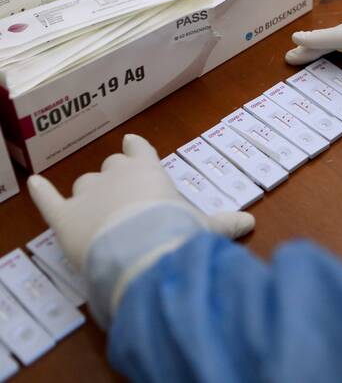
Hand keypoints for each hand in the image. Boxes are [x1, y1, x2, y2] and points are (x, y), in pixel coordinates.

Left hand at [27, 134, 254, 270]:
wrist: (141, 251)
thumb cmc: (176, 232)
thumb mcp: (205, 228)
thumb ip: (224, 224)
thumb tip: (250, 223)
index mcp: (148, 171)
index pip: (140, 151)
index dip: (138, 151)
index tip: (135, 146)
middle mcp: (116, 175)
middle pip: (112, 167)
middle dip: (116, 176)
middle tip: (124, 193)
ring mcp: (87, 194)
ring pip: (84, 184)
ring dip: (90, 192)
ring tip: (98, 207)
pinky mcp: (64, 217)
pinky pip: (48, 199)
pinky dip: (42, 192)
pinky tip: (34, 184)